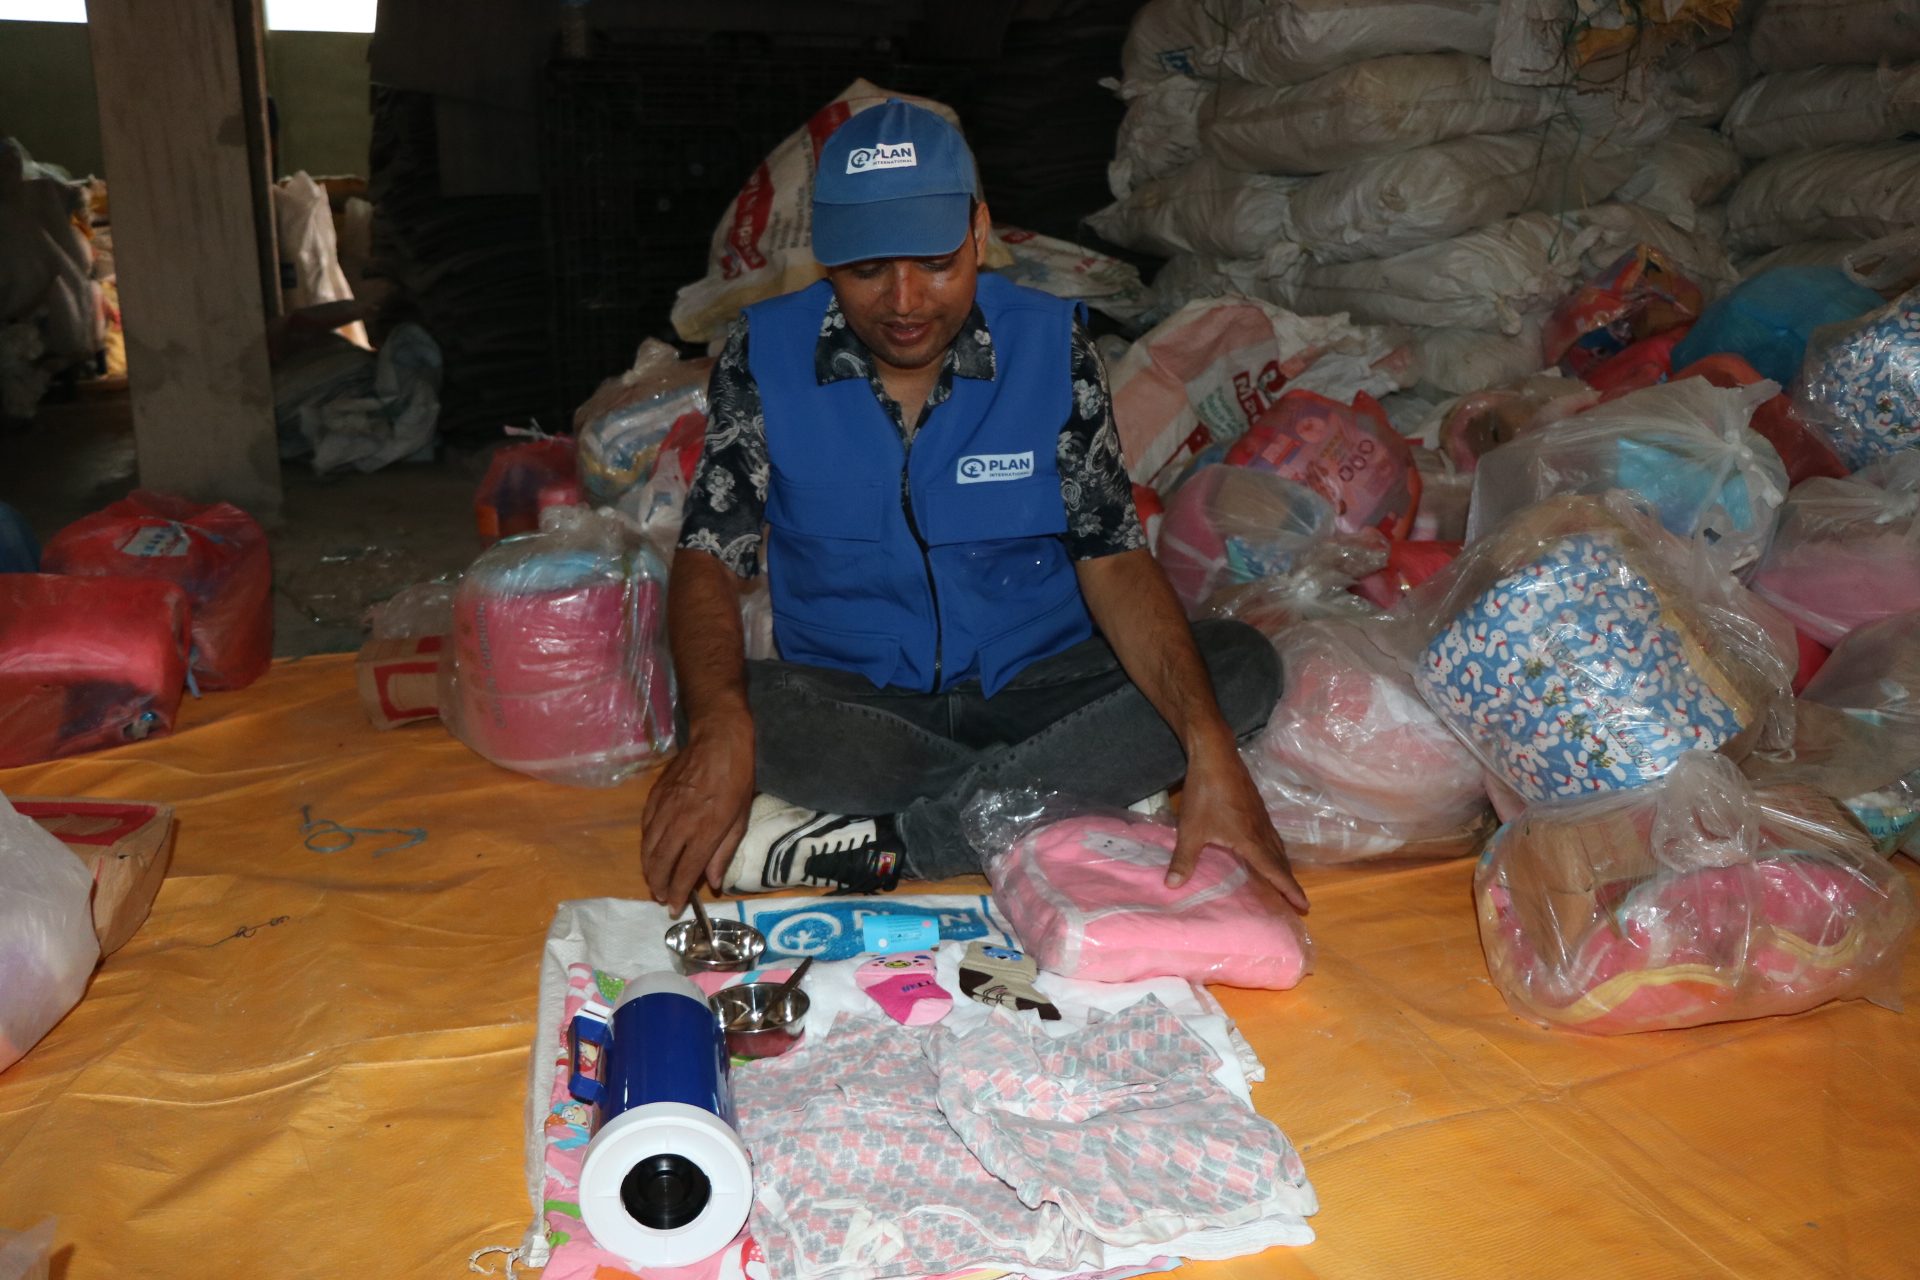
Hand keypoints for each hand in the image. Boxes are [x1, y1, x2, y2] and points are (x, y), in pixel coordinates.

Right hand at [640, 712, 755, 911]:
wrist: (718, 740)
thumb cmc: (738, 779)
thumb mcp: (741, 818)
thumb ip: (724, 852)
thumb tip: (713, 883)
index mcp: (705, 830)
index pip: (685, 871)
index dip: (678, 893)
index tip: (674, 907)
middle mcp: (680, 823)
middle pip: (661, 863)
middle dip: (659, 885)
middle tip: (661, 897)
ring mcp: (663, 808)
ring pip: (648, 848)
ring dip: (648, 869)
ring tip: (654, 881)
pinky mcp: (654, 797)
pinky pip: (644, 828)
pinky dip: (645, 845)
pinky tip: (650, 852)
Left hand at [1168, 736, 1308, 913]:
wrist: (1215, 756)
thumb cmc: (1205, 794)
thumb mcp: (1191, 829)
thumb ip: (1183, 859)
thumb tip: (1172, 886)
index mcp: (1251, 840)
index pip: (1274, 870)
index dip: (1289, 889)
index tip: (1305, 905)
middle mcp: (1262, 830)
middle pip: (1281, 860)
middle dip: (1289, 881)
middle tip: (1298, 901)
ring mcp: (1261, 816)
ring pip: (1277, 846)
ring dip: (1283, 865)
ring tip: (1284, 879)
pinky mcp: (1257, 806)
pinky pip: (1271, 834)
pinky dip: (1275, 849)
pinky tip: (1266, 849)